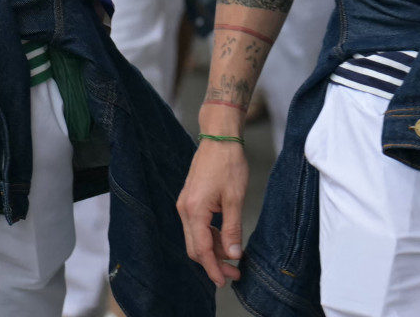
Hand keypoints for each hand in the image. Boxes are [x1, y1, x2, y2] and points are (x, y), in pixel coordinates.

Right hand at [177, 130, 249, 285]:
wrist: (219, 138)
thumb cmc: (228, 164)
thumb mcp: (234, 199)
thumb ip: (232, 229)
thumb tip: (233, 254)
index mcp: (194, 210)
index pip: (202, 249)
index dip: (213, 268)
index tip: (224, 281)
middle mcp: (185, 209)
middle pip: (195, 247)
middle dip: (213, 263)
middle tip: (234, 273)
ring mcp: (185, 204)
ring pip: (196, 238)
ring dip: (213, 250)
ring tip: (234, 256)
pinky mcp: (190, 200)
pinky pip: (197, 226)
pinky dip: (210, 236)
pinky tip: (225, 238)